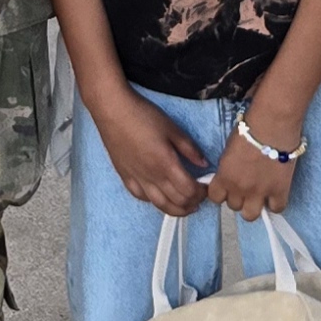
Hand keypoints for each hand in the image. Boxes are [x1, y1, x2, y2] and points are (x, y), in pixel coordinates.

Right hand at [93, 89, 207, 215]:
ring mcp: (137, 179)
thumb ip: (189, 148)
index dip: (201, 192)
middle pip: (177, 201)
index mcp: (166, 164)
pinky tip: (160, 197)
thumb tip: (204, 163)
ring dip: (176, 209)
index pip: (189, 190)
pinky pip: (142, 197)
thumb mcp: (172, 128)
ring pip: (160, 205)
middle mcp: (152, 176)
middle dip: (193, 202)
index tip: (206, 187)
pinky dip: (155, 201)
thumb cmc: (142, 115)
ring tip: (186, 206)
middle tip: (199, 197)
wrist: (113, 111)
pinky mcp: (125, 176)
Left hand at [206, 97, 302, 222]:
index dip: (220, 192)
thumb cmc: (249, 130)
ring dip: (253, 205)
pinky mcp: (280, 191)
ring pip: (250, 215)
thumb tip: (231, 175)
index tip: (226, 186)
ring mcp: (260, 192)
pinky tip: (275, 193)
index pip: (215, 197)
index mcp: (224, 177)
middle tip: (245, 186)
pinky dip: (275, 203)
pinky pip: (276, 208)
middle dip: (237, 197)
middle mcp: (239, 189)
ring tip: (258, 195)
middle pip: (233, 206)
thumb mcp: (228, 150)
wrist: (272, 125)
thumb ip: (227, 168)